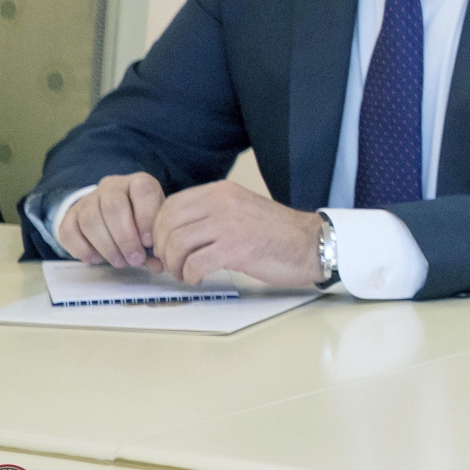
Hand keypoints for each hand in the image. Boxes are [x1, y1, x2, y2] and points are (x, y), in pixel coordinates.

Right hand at [60, 173, 165, 268]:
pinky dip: (84, 250)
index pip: (142, 190)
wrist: (111, 214)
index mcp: (138, 182)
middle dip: (125, 238)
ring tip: (120, 262)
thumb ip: (156, 243)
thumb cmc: (139, 221)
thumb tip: (159, 264)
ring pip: (91, 220)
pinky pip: (70, 232)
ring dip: (107, 246)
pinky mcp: (70, 215)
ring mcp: (88, 199)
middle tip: (135, 259)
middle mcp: (112, 186)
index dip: (146, 218)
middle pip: (114, 207)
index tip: (149, 242)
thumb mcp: (153, 225)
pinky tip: (98, 259)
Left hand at [150, 181, 323, 286]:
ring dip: (174, 265)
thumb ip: (210, 213)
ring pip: (176, 245)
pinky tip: (198, 278)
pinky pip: (194, 264)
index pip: (171, 205)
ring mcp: (229, 225)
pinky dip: (190, 275)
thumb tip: (174, 231)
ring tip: (184, 273)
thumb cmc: (276, 232)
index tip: (164, 246)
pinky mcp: (236, 249)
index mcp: (221, 191)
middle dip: (161, 249)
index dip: (158, 229)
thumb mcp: (239, 209)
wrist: (310, 243)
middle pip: (167, 224)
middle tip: (171, 263)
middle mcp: (222, 203)